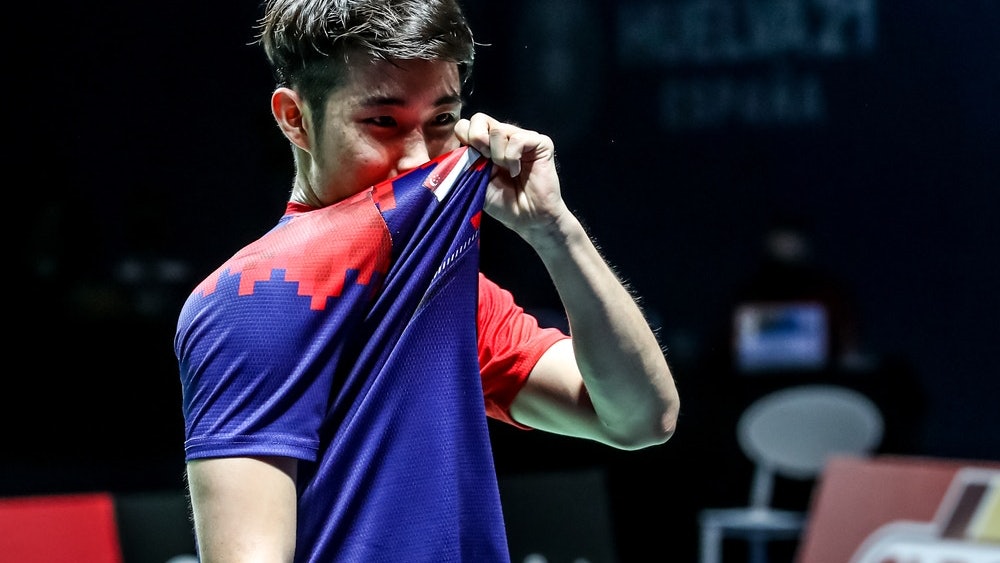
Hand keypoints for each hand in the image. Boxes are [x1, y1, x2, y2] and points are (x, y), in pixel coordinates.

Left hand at [455, 113, 567, 240]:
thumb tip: (459, 145)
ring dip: (497, 155)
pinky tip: (517, 170)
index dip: (464, 139)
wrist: (527, 219)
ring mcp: (521, 137)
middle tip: (485, 161)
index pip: (466, 125)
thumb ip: (466, 161)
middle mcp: (503, 137)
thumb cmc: (503, 203)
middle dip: (477, 140)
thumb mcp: (476, 181)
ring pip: (498, 130)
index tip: (470, 160)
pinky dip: (513, 157)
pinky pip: (517, 139)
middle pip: (479, 118)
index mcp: (485, 144)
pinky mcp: (540, 143)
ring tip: (506, 171)